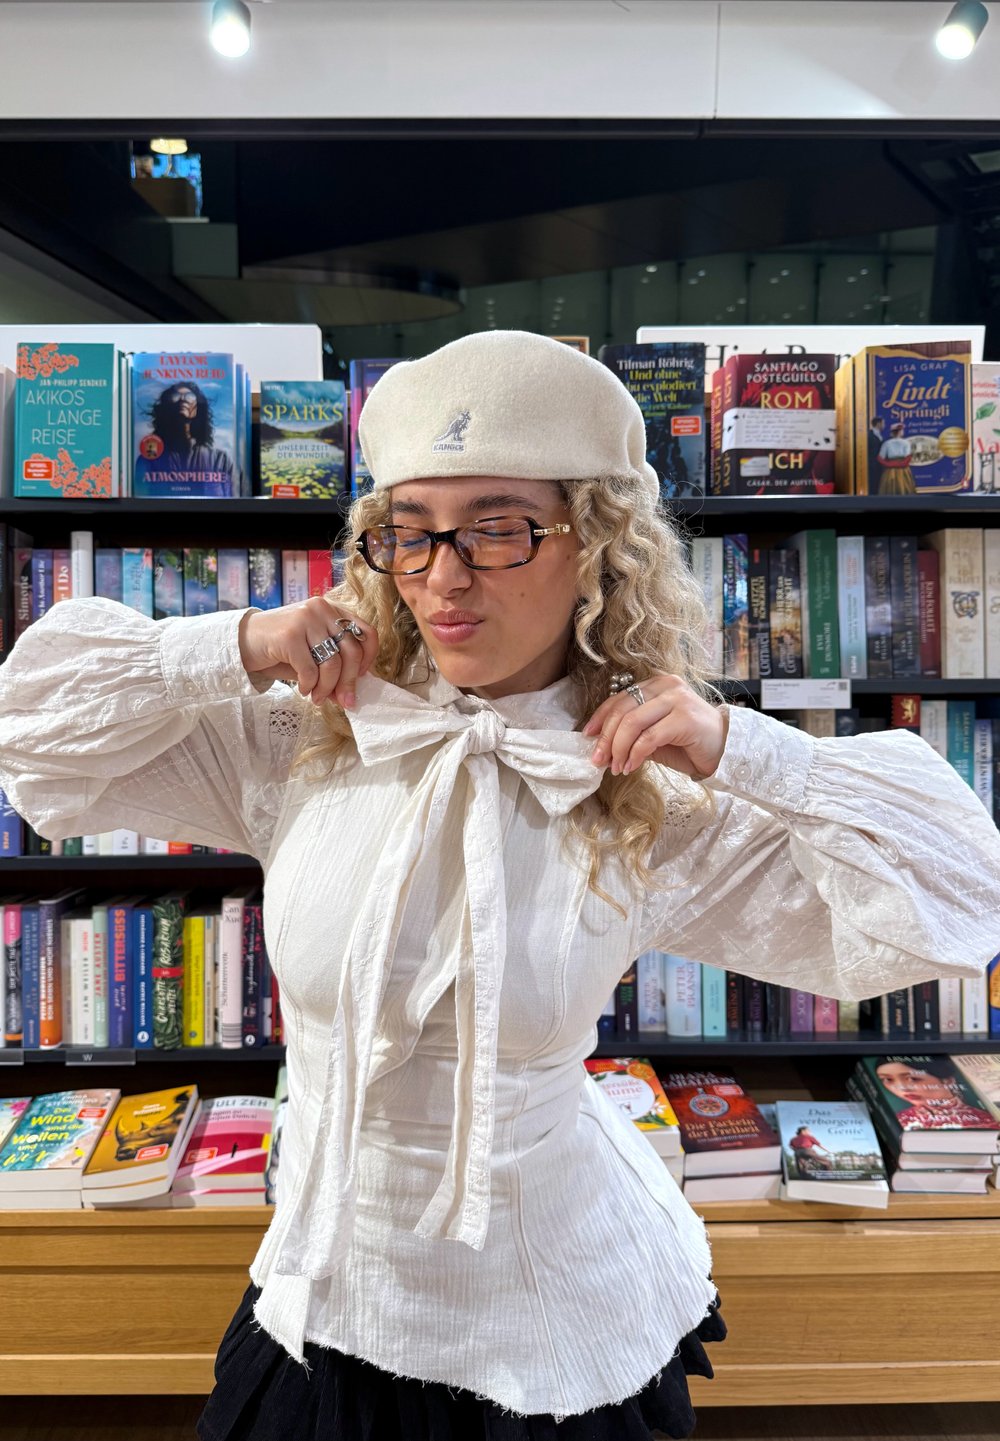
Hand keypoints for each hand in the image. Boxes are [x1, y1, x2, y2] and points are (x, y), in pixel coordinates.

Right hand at [238, 599, 378, 708]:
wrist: (242, 641)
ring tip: (318, 698)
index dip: (369, 659)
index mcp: (332, 611)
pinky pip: (310, 670)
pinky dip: (308, 686)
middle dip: (348, 682)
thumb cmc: (281, 650)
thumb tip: (350, 695)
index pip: (368, 633)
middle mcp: (322, 609)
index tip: (360, 678)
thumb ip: (333, 670)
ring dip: (327, 688)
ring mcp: (305, 619)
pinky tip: (301, 688)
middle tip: (344, 702)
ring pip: (332, 663)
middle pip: (352, 651)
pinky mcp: (289, 634)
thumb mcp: (312, 656)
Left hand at [582, 675, 729, 780]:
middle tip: (598, 760)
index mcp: (656, 684)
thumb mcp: (653, 736)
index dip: (600, 719)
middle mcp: (666, 685)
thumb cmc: (688, 743)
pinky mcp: (684, 718)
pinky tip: (632, 766)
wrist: (724, 750)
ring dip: (619, 749)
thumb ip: (631, 735)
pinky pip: (648, 737)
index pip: (619, 699)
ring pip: (632, 723)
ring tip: (616, 767)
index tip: (587, 737)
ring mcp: (676, 699)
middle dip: (606, 739)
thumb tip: (601, 747)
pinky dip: (635, 754)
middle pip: (622, 710)